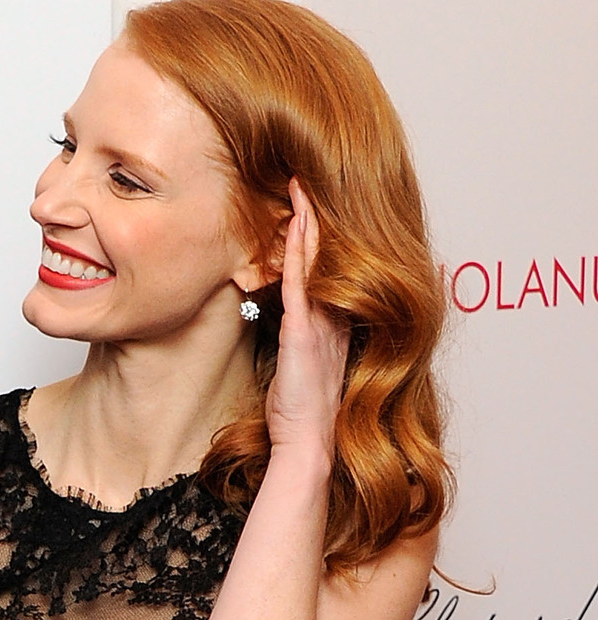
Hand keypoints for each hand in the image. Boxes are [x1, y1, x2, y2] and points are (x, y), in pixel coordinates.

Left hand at [263, 180, 348, 461]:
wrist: (308, 442)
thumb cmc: (298, 410)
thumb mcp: (300, 366)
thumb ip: (299, 338)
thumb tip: (285, 320)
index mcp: (335, 323)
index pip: (330, 267)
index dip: (322, 233)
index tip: (311, 202)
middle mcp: (333, 316)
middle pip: (328, 254)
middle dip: (319, 216)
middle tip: (309, 177)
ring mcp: (321, 322)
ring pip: (315, 260)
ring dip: (307, 221)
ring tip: (299, 185)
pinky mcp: (303, 331)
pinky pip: (299, 281)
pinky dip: (296, 251)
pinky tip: (293, 224)